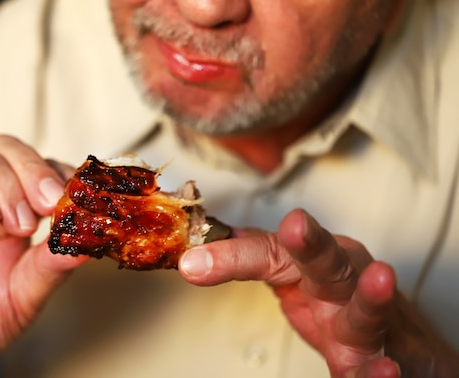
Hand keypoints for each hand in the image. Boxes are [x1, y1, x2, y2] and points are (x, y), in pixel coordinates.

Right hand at [0, 135, 86, 377]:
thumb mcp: (29, 293)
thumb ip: (55, 262)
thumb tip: (92, 239)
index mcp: (15, 211)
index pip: (39, 166)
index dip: (60, 172)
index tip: (77, 196)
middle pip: (6, 148)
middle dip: (34, 168)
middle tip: (50, 203)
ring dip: (5, 182)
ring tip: (18, 225)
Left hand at [179, 209, 458, 377]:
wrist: (396, 341)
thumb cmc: (338, 301)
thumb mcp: (293, 274)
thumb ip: (255, 256)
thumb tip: (203, 245)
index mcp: (311, 261)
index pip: (268, 250)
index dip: (231, 255)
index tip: (193, 264)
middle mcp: (340, 281)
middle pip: (325, 261)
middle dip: (311, 243)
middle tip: (296, 226)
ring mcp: (362, 319)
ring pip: (364, 309)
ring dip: (370, 296)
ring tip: (380, 277)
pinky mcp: (380, 356)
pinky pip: (376, 365)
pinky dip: (380, 370)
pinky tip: (384, 371)